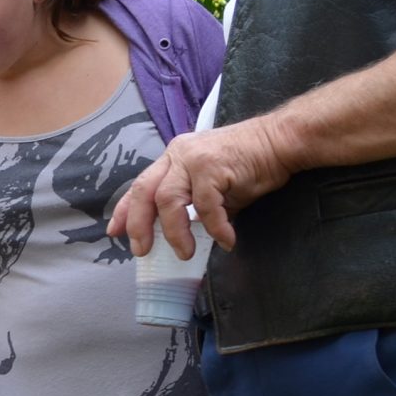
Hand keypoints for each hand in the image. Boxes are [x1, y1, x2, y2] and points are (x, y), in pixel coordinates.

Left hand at [108, 117, 296, 260]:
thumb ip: (192, 205)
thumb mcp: (211, 186)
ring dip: (175, 232)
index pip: (141, 185)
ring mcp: (194, 158)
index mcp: (173, 158)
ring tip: (185, 252)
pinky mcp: (213, 166)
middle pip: (145, 191)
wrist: (281, 142)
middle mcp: (178, 155)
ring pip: (168, 200)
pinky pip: (206, 206)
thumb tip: (180, 235)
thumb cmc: (248, 165)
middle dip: (138, 224)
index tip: (114, 232)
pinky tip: (226, 240)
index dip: (125, 210)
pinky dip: (215, 228)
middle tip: (142, 250)